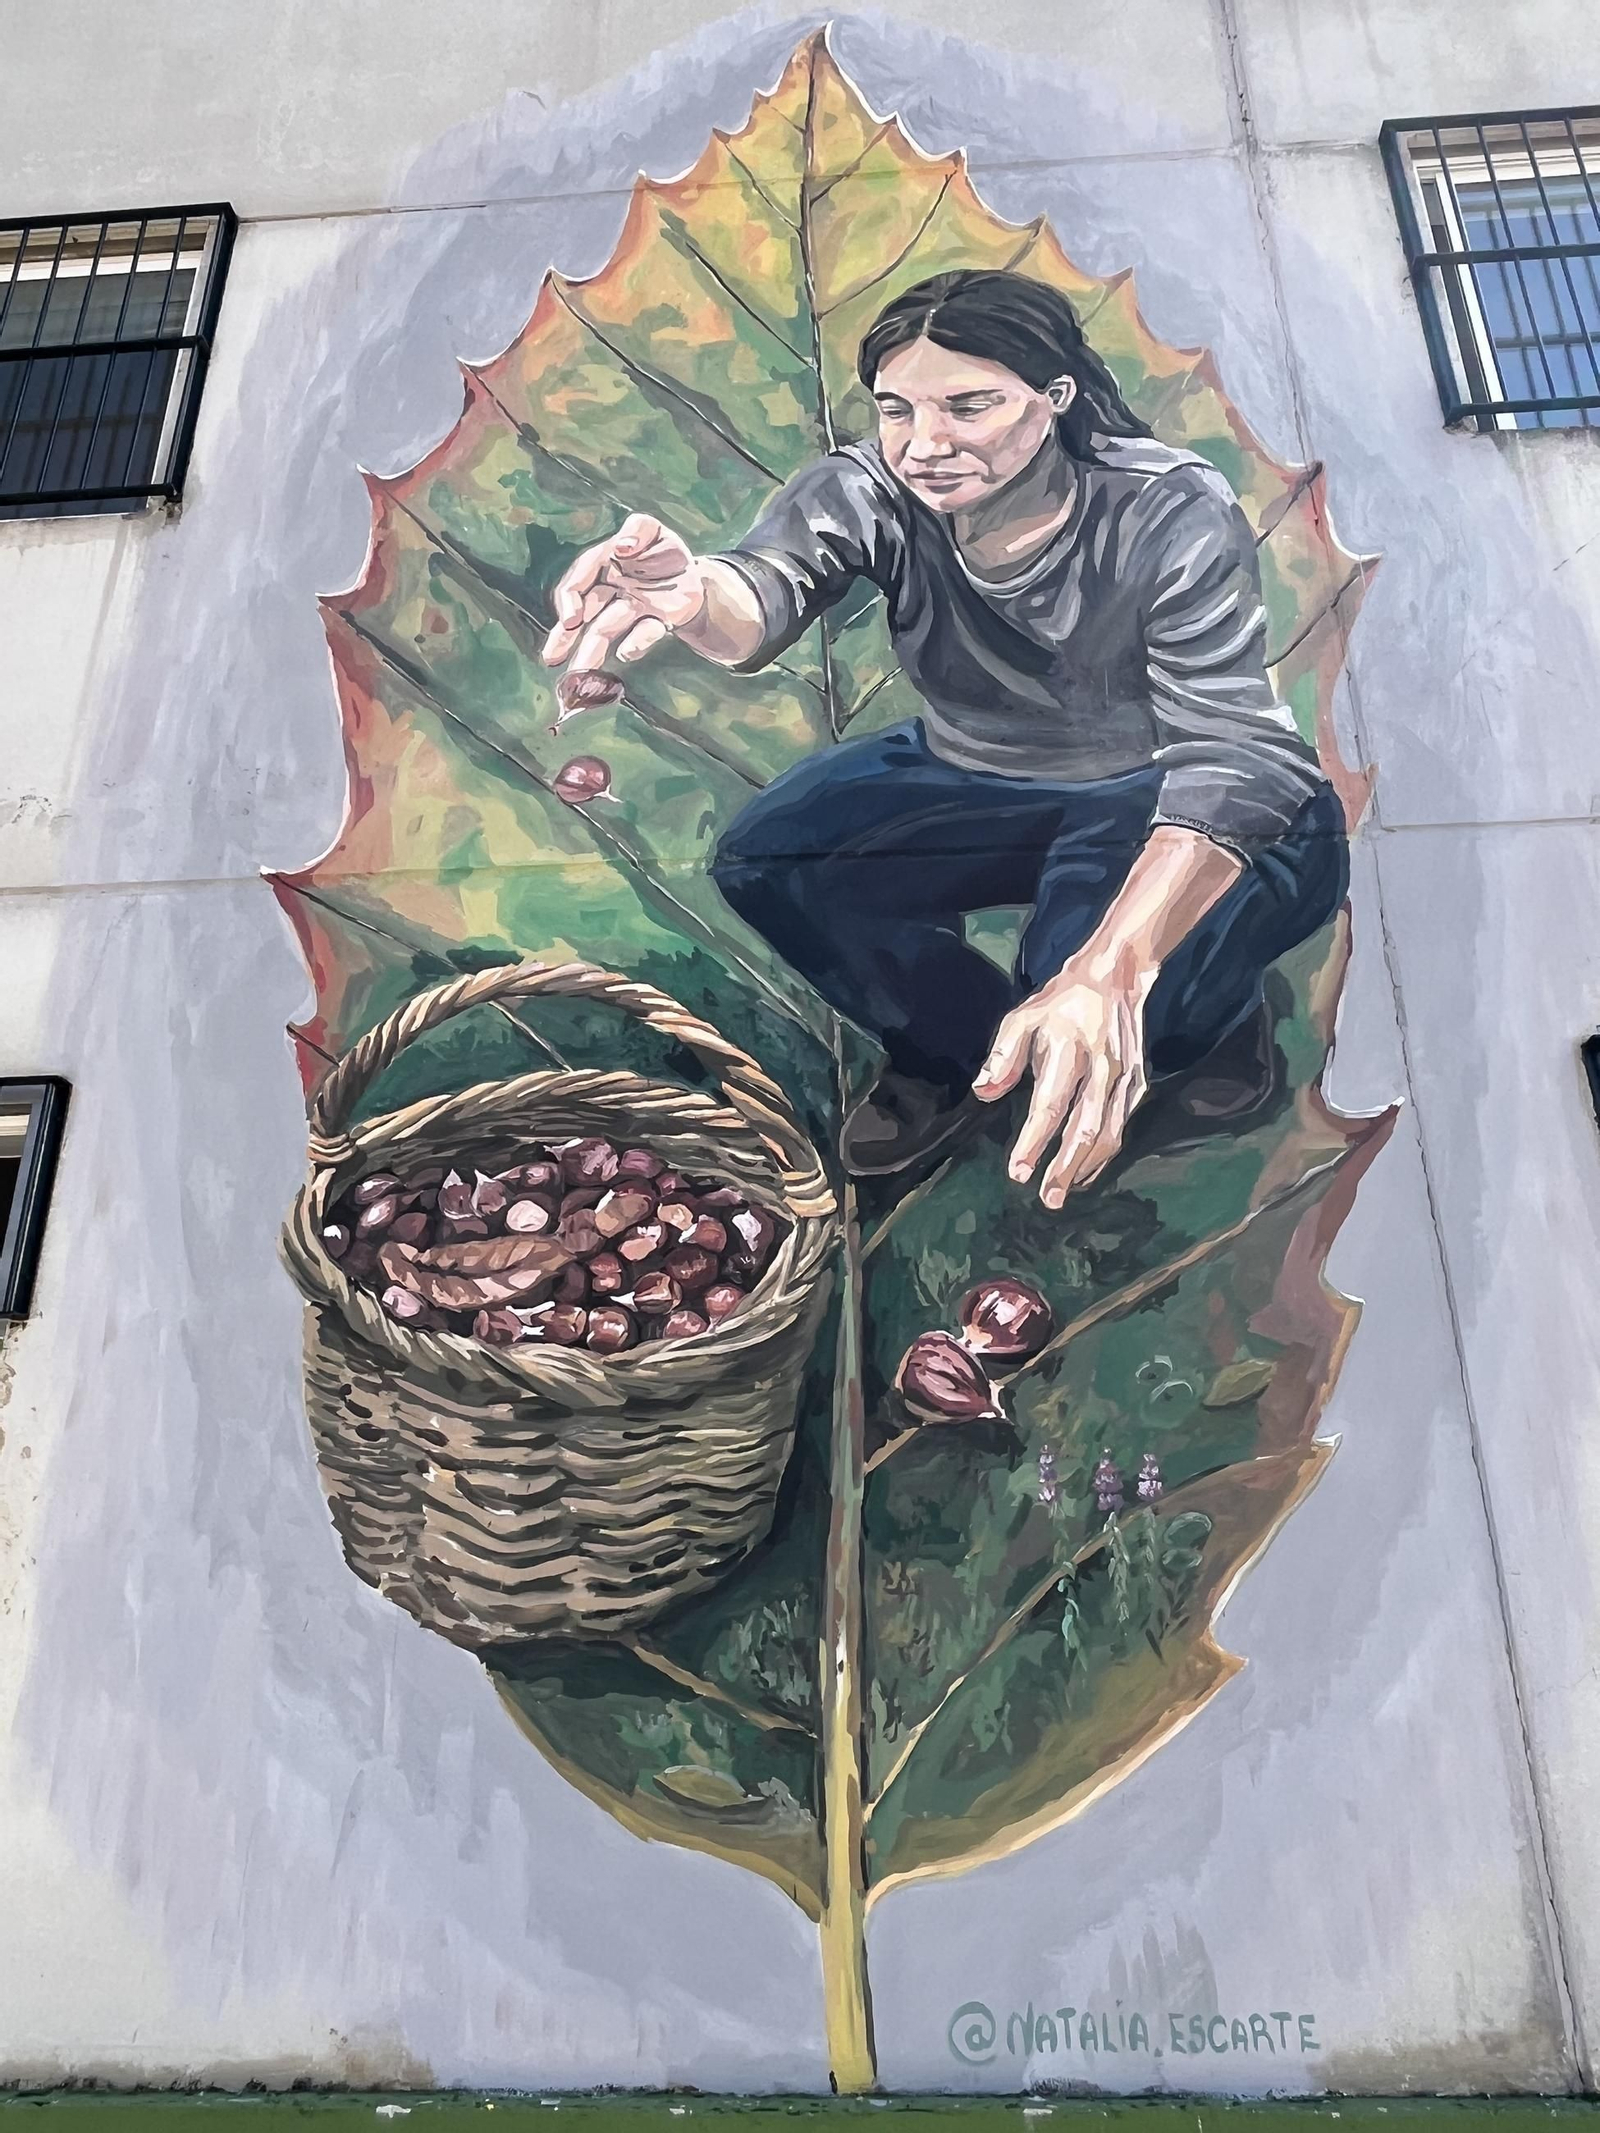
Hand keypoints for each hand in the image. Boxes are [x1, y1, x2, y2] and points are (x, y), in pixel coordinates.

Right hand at [542, 514, 707, 672]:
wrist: (692, 577)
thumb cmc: (662, 550)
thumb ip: (638, 530)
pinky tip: (626, 653)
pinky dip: (636, 643)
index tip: (570, 619)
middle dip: (565, 638)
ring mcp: (629, 611)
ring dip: (591, 653)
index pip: (577, 582)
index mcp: (602, 565)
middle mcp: (609, 592)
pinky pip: (642, 635)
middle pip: (582, 616)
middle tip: (551, 659)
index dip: (569, 600)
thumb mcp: (652, 530)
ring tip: (578, 678)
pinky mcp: (652, 625)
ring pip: (604, 632)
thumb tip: (623, 547)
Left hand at [973, 950, 1156, 1207]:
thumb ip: (1003, 1056)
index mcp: (1070, 1049)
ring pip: (1109, 1133)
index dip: (1034, 1141)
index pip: (1051, 1104)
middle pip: (1085, 1127)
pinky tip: (1083, 1171)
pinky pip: (1121, 1127)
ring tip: (1062, 1192)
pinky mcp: (1137, 1085)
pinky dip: (1103, 1154)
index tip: (1018, 1172)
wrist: (1116, 978)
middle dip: (1065, 1167)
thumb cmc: (1060, 1003)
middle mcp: (1103, 1067)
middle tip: (1048, 1199)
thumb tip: (983, 1093)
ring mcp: (1125, 1078)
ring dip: (1085, 1167)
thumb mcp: (1022, 1018)